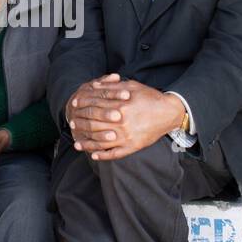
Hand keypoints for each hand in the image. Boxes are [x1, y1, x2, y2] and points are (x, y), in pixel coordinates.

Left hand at [69, 77, 183, 159]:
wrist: (170, 112)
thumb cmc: (150, 97)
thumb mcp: (132, 86)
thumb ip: (112, 87)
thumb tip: (93, 86)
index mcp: (120, 107)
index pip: (95, 107)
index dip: (83, 106)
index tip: (74, 105)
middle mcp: (121, 123)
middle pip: (94, 125)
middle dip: (81, 124)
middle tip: (72, 124)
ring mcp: (127, 137)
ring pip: (101, 142)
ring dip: (87, 143)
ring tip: (77, 143)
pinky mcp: (133, 147)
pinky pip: (114, 154)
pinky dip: (103, 155)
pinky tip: (93, 155)